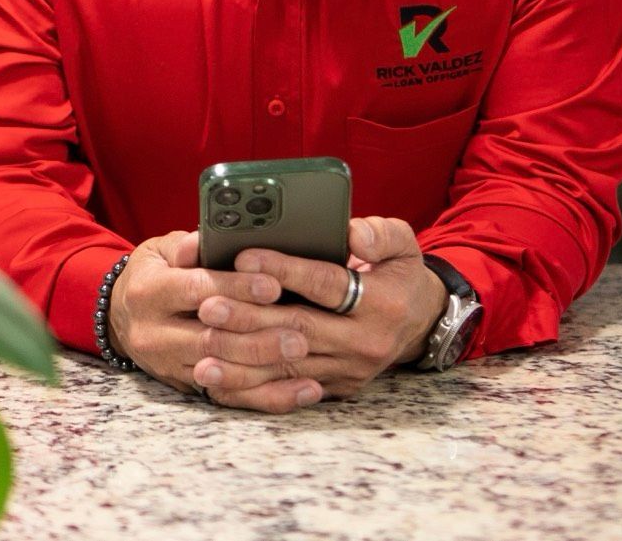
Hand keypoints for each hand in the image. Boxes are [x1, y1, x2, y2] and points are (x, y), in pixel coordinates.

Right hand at [108, 230, 315, 401]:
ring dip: (266, 368)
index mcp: (150, 291)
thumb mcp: (161, 250)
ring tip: (304, 358)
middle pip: (211, 339)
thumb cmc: (153, 274)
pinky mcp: (184, 386)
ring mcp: (168, 365)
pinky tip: (299, 391)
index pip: (197, 290)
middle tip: (300, 334)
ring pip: (221, 372)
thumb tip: (205, 238)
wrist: (120, 316)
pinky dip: (266, 395)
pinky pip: (228, 395)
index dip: (237, 288)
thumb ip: (187, 245)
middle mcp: (154, 333)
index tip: (273, 286)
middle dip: (259, 338)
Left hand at [192, 216, 446, 412]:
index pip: (327, 285)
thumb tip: (352, 234)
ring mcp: (348, 370)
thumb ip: (379, 233)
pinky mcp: (333, 387)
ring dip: (241, 355)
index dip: (286, 270)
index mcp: (382, 303)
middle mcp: (365, 342)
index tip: (245, 257)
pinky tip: (215, 374)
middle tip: (208, 303)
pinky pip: (285, 388)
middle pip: (298, 329)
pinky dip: (248, 382)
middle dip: (249, 317)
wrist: (419, 323)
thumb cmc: (400, 273)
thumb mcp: (402, 243)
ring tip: (202, 341)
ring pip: (287, 365)